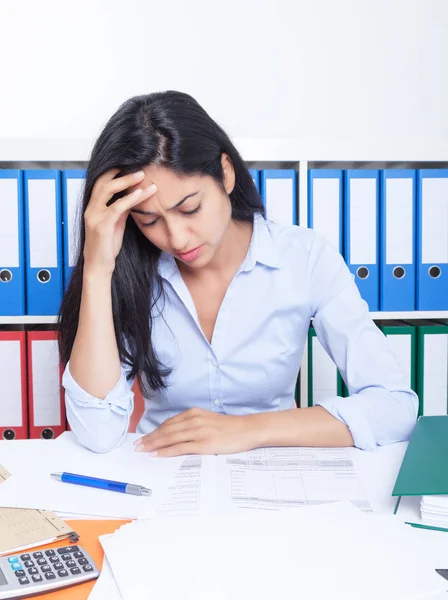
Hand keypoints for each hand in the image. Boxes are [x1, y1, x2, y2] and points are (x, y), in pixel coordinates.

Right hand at [83, 169, 156, 275]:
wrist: (99, 266)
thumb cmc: (107, 247)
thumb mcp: (116, 224)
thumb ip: (121, 210)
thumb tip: (133, 197)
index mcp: (93, 207)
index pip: (101, 183)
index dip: (114, 172)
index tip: (130, 165)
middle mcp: (91, 209)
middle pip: (103, 182)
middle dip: (121, 173)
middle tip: (140, 169)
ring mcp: (94, 216)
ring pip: (108, 190)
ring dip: (127, 182)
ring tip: (143, 176)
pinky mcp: (101, 226)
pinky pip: (117, 207)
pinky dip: (130, 199)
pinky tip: (141, 194)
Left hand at [133, 408, 258, 456]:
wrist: (246, 429)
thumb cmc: (229, 427)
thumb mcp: (208, 420)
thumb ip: (193, 424)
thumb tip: (177, 433)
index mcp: (194, 413)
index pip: (169, 423)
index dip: (155, 431)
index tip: (144, 437)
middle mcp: (193, 420)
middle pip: (166, 430)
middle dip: (150, 438)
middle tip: (137, 446)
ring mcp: (198, 431)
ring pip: (170, 438)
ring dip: (154, 444)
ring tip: (143, 450)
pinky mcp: (203, 443)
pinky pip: (180, 447)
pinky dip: (166, 451)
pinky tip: (157, 454)